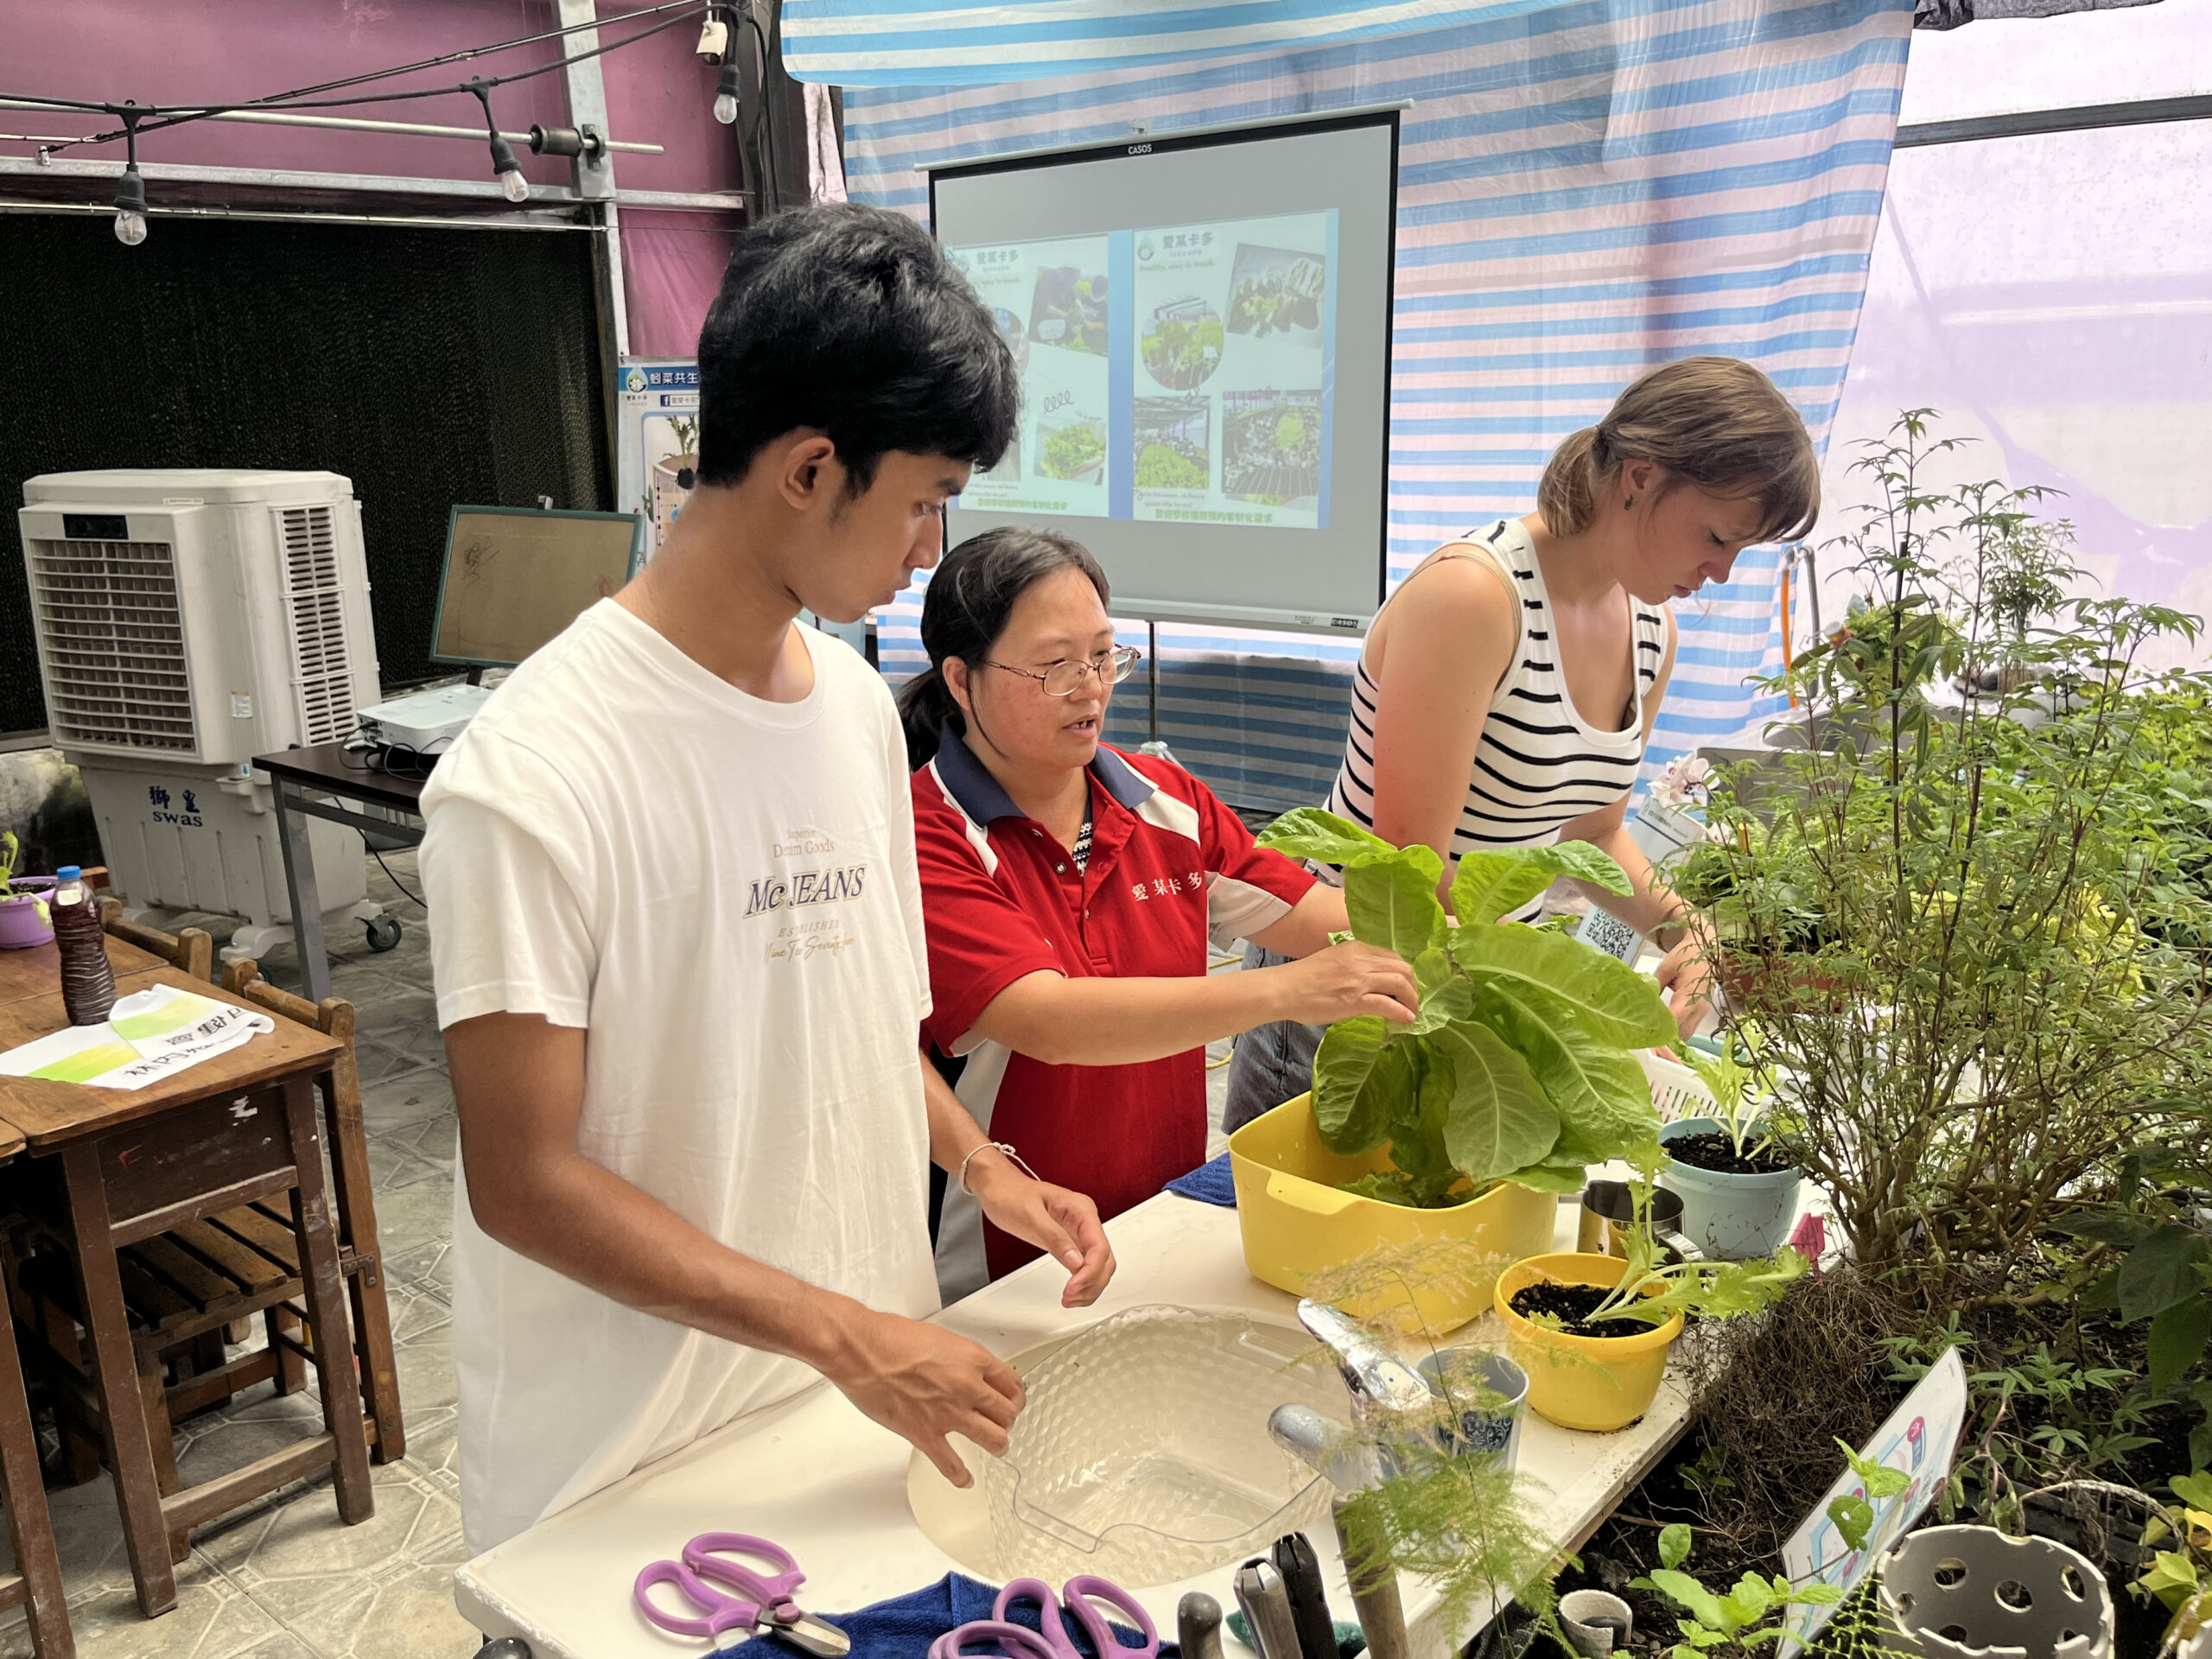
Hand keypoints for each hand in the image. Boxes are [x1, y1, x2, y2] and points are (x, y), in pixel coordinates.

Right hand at [816, 1303, 1023, 1487]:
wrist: (860, 1350)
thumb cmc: (890, 1337)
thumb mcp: (941, 1337)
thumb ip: (961, 1358)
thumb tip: (968, 1372)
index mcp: (973, 1359)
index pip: (1013, 1384)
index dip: (1015, 1395)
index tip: (1012, 1400)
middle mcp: (967, 1387)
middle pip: (1008, 1414)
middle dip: (1008, 1419)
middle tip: (1003, 1421)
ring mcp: (948, 1414)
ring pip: (994, 1439)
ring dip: (998, 1444)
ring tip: (996, 1446)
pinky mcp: (925, 1434)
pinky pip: (952, 1464)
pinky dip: (961, 1476)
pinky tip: (965, 1479)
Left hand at [969, 1155, 1116, 1307]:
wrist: (999, 1188)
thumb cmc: (1011, 1195)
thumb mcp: (1030, 1216)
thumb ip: (1054, 1238)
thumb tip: (1076, 1262)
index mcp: (1081, 1210)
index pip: (1099, 1247)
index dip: (1090, 1272)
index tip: (1073, 1288)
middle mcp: (1085, 1221)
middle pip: (1105, 1260)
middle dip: (1092, 1283)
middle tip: (1070, 1297)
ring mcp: (1079, 1232)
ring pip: (1099, 1266)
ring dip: (1090, 1287)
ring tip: (1070, 1299)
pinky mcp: (1070, 1242)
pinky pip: (1085, 1266)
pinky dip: (1083, 1283)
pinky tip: (1072, 1292)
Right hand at [1276, 940, 1420, 1025]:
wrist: (1282, 989)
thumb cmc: (1302, 979)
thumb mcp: (1332, 961)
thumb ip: (1353, 966)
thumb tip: (1369, 982)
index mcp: (1355, 948)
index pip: (1392, 956)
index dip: (1403, 972)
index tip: (1405, 985)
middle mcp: (1361, 959)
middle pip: (1402, 968)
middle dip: (1412, 985)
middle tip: (1412, 1000)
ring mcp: (1358, 979)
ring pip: (1400, 983)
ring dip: (1411, 999)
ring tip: (1411, 1011)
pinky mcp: (1354, 999)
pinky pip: (1388, 1004)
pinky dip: (1402, 1012)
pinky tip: (1406, 1019)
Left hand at [1654, 914, 1718, 1038]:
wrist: (1706, 949)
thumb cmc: (1687, 955)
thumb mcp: (1666, 967)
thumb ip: (1654, 985)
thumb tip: (1639, 1000)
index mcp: (1690, 995)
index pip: (1674, 1021)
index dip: (1659, 1031)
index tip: (1642, 1035)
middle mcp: (1699, 1007)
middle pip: (1680, 1033)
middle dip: (1663, 1038)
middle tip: (1642, 1038)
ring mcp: (1703, 1011)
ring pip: (1686, 1034)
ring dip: (1671, 1037)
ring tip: (1651, 1036)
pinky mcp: (1702, 1012)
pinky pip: (1690, 1028)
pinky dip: (1677, 1032)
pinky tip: (1662, 1030)